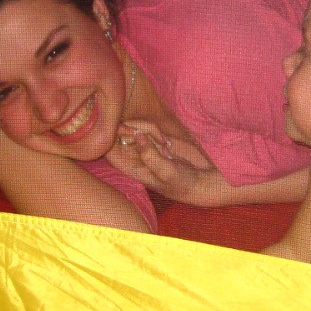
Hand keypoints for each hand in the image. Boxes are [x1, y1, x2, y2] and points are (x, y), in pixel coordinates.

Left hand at [106, 119, 225, 205]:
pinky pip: (146, 127)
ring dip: (146, 129)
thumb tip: (137, 136)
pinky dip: (154, 129)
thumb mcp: (167, 172)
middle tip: (148, 135)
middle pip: (120, 135)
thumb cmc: (182, 183)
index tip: (128, 132)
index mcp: (130, 168)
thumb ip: (150, 155)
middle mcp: (134, 156)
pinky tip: (165, 140)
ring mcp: (144, 146)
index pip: (109, 150)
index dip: (112, 138)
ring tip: (163, 141)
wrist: (201, 180)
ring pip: (133, 128)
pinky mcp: (155, 139)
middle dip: (131, 129)